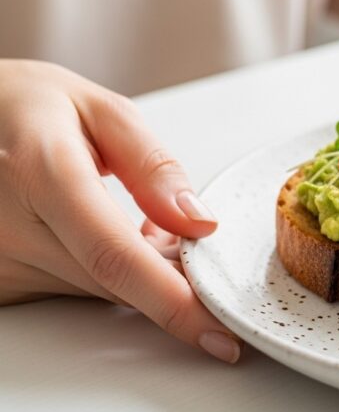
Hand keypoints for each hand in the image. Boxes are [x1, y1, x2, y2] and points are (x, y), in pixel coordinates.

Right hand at [0, 60, 240, 362]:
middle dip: (172, 274)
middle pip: (114, 282)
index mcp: (40, 174)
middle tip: (192, 238)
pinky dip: (102, 271)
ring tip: (136, 219)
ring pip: (96, 291)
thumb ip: (154, 167)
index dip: (172, 301)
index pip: (114, 257)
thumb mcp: (100, 111)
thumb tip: (199, 223)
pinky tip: (98, 233)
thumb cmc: (22, 107)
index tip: (217, 331)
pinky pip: (70, 290)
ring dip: (137, 269)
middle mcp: (7, 228)